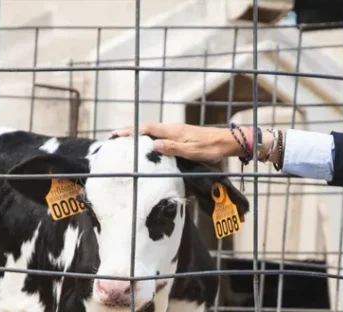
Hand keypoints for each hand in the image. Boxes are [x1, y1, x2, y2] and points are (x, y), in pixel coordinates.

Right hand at [110, 123, 240, 161]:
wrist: (226, 142)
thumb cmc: (211, 147)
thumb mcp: (192, 151)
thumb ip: (172, 148)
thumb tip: (153, 145)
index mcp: (173, 131)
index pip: (146, 129)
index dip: (131, 131)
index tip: (116, 134)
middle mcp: (172, 129)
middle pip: (146, 128)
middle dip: (130, 132)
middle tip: (115, 138)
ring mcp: (176, 131)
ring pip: (153, 132)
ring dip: (139, 135)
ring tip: (127, 142)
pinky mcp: (181, 136)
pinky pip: (160, 135)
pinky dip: (150, 138)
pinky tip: (148, 145)